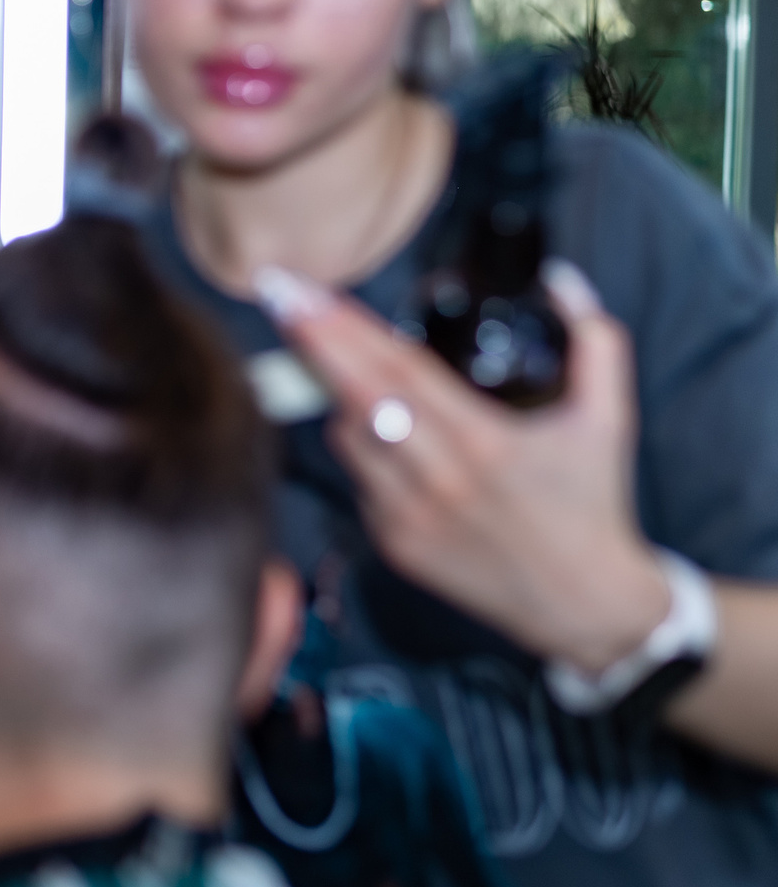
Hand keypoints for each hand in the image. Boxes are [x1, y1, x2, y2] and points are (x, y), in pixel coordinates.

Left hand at [258, 260, 670, 674]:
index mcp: (484, 444)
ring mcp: (407, 517)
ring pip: (346, 436)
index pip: (398, 369)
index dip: (346, 325)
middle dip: (311, 339)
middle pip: (354, 394)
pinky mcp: (393, 545)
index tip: (306, 289)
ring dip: (341, 395)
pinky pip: (360, 479)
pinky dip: (364, 447)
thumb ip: (593, 342)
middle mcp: (436, 481)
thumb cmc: (592, 505)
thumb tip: (561, 280)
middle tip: (278, 293)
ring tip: (344, 360)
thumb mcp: (609, 419)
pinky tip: (387, 431)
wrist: (584, 606)